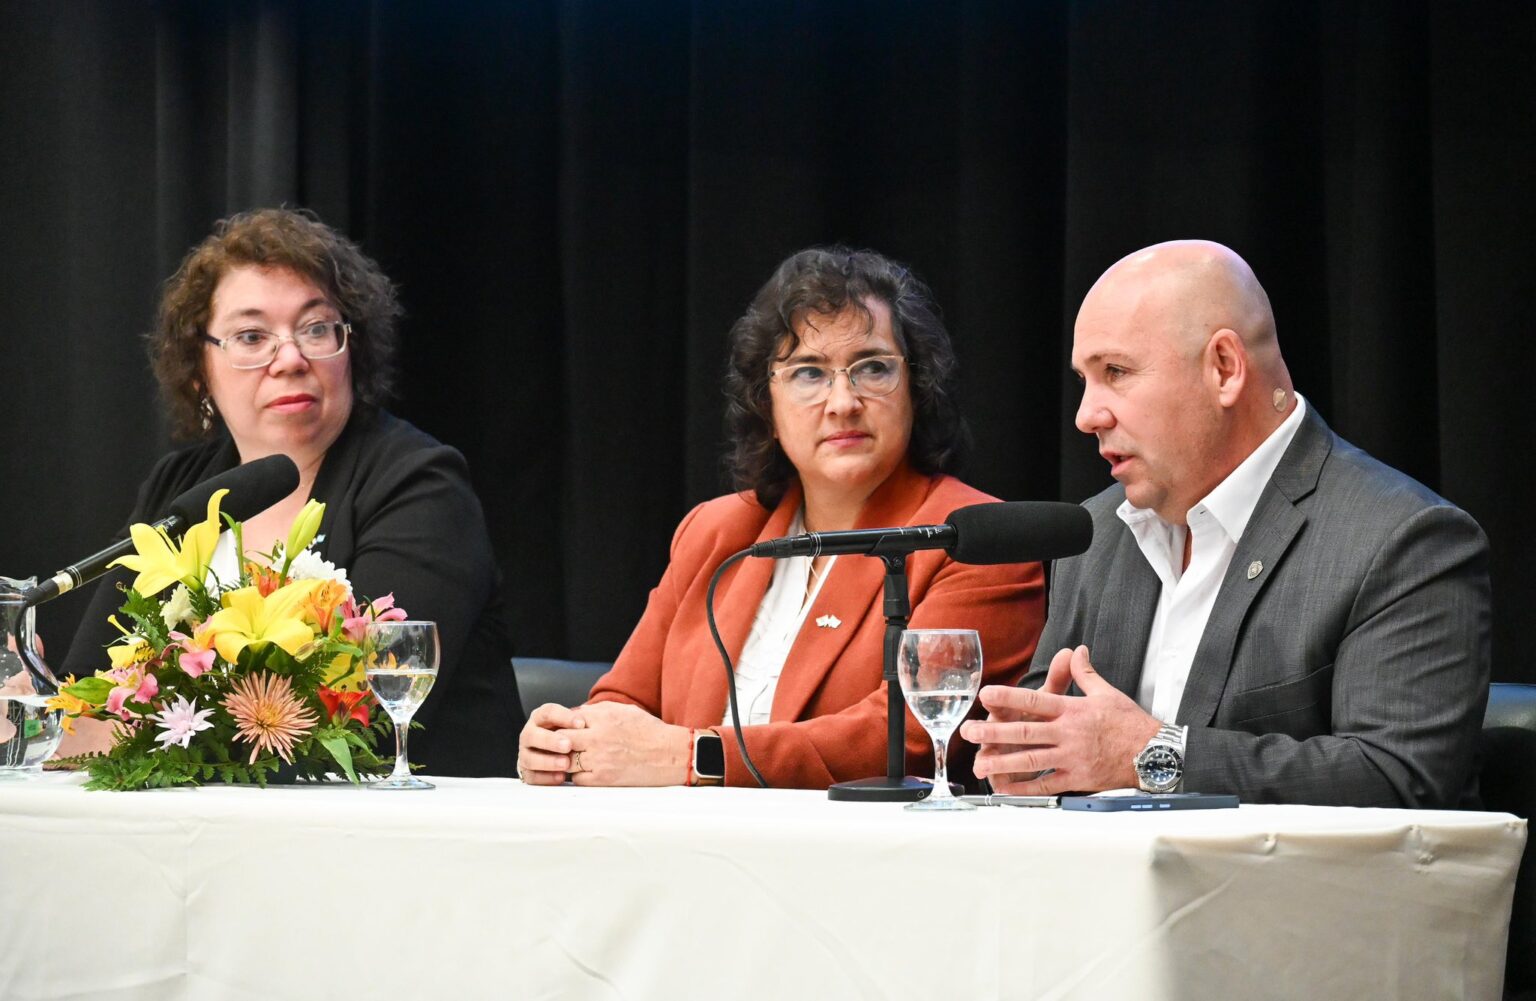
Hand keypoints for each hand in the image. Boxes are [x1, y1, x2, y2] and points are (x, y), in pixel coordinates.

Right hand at [516, 703, 585, 784]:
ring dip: (548, 762)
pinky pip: (532, 776)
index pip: (548, 712)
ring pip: (530, 758)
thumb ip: (577, 722)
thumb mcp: (571, 724)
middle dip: (551, 741)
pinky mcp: (527, 771)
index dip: (564, 717)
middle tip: (568, 745)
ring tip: (566, 763)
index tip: (581, 724)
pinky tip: (560, 777)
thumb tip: (585, 722)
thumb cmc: (567, 734)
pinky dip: (546, 778)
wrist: (555, 751)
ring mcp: (525, 753)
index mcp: (539, 718)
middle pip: (533, 735)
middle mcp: (529, 734)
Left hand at [558, 701, 692, 786]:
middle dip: (559, 743)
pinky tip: (585, 772)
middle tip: (560, 747)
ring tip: (572, 760)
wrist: (670, 755)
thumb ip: (598, 710)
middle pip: (561, 739)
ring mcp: (599, 759)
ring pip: (565, 760)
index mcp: (603, 717)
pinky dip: (577, 776)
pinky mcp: (603, 779)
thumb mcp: (624, 710)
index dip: (563, 725)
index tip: (563, 731)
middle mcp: (598, 737)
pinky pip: (577, 778)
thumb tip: (577, 714)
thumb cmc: (649, 731)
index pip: (568, 719)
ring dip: (566, 761)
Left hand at [959, 645, 1161, 793]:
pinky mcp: (1077, 779)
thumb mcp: (1107, 693)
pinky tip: (1005, 788)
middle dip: (994, 732)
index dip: (1009, 697)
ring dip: (1003, 761)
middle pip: (1025, 732)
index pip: (1035, 700)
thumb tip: (1076, 651)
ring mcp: (1071, 757)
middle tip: (969, 732)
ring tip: (979, 763)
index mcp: (1073, 710)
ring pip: (1031, 760)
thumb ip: (1085, 673)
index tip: (986, 695)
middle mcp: (1068, 733)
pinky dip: (1024, 788)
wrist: (1153, 754)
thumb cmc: (1130, 723)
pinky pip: (1046, 785)